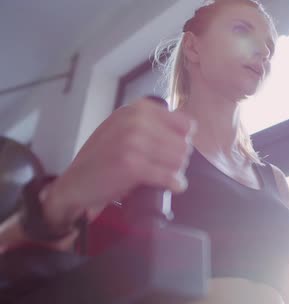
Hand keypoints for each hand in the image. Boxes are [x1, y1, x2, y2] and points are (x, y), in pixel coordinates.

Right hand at [43, 97, 196, 226]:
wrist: (75, 183)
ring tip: (161, 176)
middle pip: (184, 144)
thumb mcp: (125, 129)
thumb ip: (153, 125)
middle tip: (164, 168)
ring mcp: (132, 141)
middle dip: (178, 160)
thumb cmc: (104, 158)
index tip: (170, 152)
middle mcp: (135, 120)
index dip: (182, 141)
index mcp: (137, 109)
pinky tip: (171, 187)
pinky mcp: (131, 164)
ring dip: (175, 172)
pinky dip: (173, 184)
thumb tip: (190, 132)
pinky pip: (168, 176)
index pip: (185, 124)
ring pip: (179, 159)